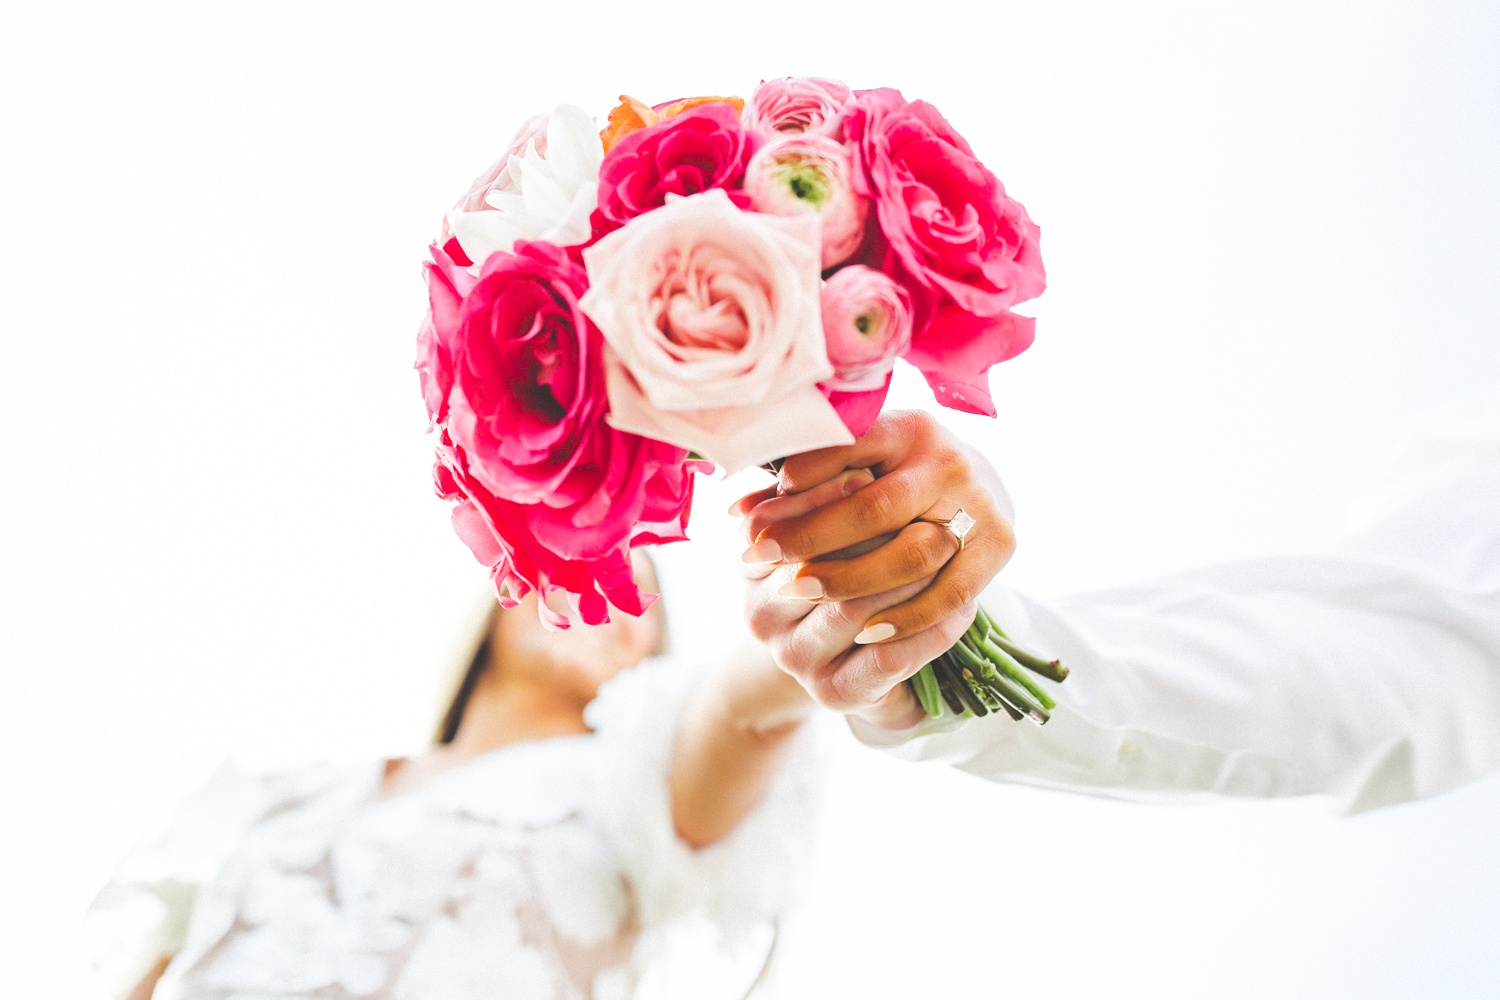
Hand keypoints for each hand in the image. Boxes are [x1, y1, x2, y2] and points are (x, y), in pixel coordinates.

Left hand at [734, 409, 1015, 643]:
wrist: (978, 488)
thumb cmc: (896, 475)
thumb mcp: (859, 463)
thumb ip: (806, 481)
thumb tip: (738, 510)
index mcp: (910, 427)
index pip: (847, 448)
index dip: (798, 481)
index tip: (751, 511)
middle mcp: (949, 461)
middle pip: (873, 507)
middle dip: (810, 535)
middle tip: (759, 555)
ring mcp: (979, 504)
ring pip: (909, 554)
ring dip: (848, 579)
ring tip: (795, 591)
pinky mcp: (1000, 547)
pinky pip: (949, 595)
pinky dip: (905, 617)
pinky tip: (862, 633)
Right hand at [739, 466, 980, 728]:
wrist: (838, 658)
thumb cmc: (837, 568)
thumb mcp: (816, 525)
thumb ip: (817, 493)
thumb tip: (829, 468)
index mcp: (750, 566)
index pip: (782, 527)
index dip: (826, 500)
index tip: (873, 474)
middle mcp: (760, 615)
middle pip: (819, 569)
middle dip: (876, 539)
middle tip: (931, 512)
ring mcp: (793, 658)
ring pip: (853, 612)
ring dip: (907, 580)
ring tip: (950, 549)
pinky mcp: (832, 694)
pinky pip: (887, 661)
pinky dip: (928, 633)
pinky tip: (962, 611)